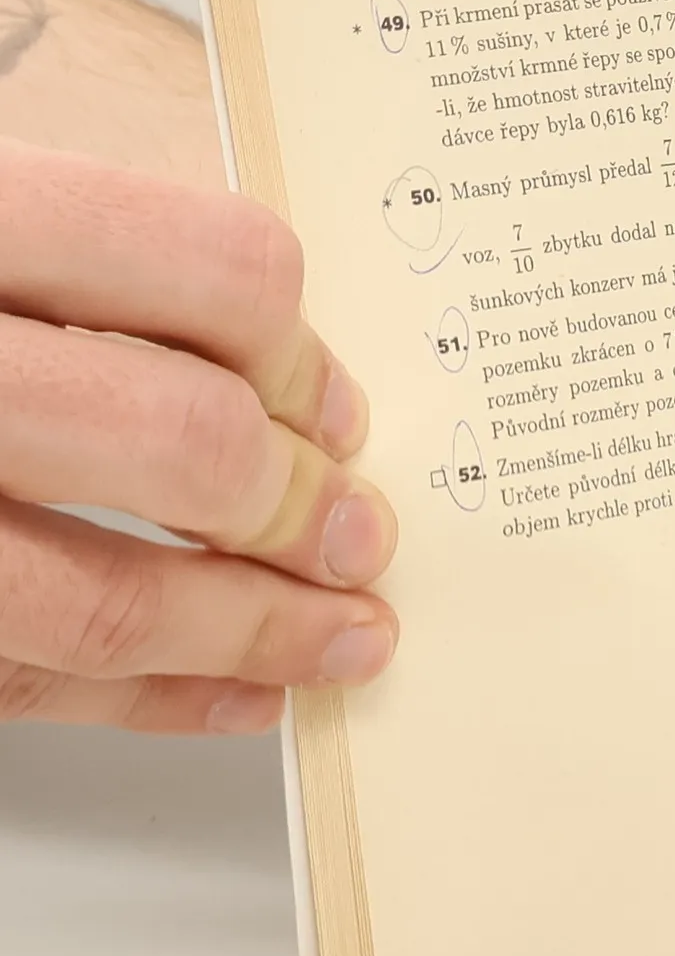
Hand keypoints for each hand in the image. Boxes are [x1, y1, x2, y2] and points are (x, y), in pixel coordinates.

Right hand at [0, 138, 397, 732]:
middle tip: (360, 535)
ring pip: (100, 601)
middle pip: (177, 441)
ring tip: (346, 641)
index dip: (303, 352)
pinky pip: (27, 688)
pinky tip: (237, 694)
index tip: (341, 408)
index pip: (209, 268)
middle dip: (298, 506)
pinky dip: (155, 702)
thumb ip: (81, 253)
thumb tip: (279, 356)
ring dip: (255, 635)